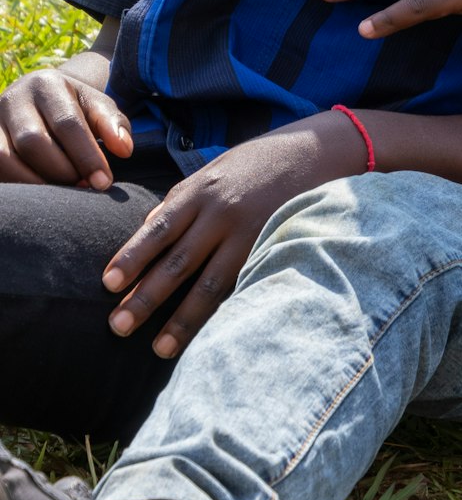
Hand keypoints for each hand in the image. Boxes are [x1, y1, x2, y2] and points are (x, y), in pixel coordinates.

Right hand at [0, 68, 131, 187]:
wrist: (41, 99)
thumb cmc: (75, 107)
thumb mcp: (97, 107)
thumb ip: (113, 125)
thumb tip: (124, 149)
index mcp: (47, 84)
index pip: (67, 123)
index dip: (87, 157)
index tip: (103, 182)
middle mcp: (14, 98)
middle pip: (33, 142)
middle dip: (62, 171)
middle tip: (83, 187)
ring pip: (5, 159)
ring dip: (36, 183)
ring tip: (61, 193)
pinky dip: (16, 184)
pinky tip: (39, 192)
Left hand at [102, 117, 366, 357]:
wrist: (315, 151)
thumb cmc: (256, 163)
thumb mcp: (212, 170)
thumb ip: (180, 201)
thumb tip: (146, 229)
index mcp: (200, 190)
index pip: (158, 229)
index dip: (132, 258)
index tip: (108, 284)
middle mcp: (221, 213)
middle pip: (177, 262)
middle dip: (145, 297)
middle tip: (117, 327)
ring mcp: (250, 234)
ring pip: (209, 284)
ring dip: (181, 319)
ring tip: (159, 348)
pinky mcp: (272, 249)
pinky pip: (241, 286)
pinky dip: (222, 313)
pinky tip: (209, 336)